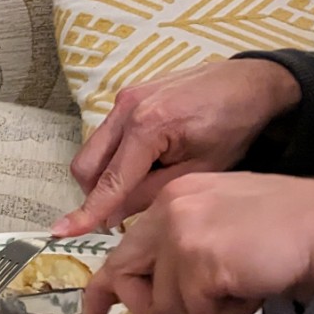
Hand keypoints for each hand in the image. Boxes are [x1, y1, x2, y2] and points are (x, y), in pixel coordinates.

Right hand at [53, 58, 301, 236]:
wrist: (251, 82)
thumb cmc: (234, 127)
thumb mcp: (199, 171)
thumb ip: (150, 194)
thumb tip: (113, 216)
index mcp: (148, 127)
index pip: (110, 181)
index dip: (88, 211)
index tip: (62, 231)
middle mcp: (126, 108)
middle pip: (86, 165)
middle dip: (96, 193)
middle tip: (123, 209)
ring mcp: (123, 99)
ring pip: (92, 151)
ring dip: (105, 175)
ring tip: (143, 180)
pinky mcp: (127, 96)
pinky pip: (106, 136)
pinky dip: (116, 156)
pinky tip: (147, 159)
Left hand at [83, 172, 313, 313]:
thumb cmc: (290, 232)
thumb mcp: (221, 225)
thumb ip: (179, 246)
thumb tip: (143, 287)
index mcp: (174, 197)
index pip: (123, 248)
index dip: (106, 285)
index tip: (92, 312)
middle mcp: (169, 208)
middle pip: (127, 277)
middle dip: (149, 304)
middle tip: (189, 306)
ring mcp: (180, 232)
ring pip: (161, 303)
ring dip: (204, 307)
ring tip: (242, 281)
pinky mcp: (197, 259)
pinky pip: (194, 310)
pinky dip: (225, 310)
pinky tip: (251, 285)